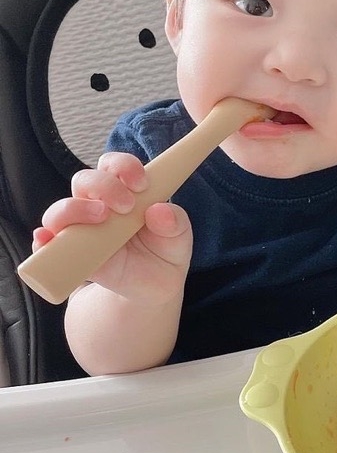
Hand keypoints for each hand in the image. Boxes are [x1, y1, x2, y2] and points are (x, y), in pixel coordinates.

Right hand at [32, 152, 192, 303]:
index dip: (124, 167)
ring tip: (101, 218)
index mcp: (125, 192)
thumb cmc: (164, 253)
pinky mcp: (68, 254)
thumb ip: (174, 223)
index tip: (141, 183)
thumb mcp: (179, 238)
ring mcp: (80, 229)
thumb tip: (159, 211)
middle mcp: (98, 204)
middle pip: (85, 180)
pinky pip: (46, 245)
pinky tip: (47, 240)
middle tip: (126, 205)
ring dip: (74, 209)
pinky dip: (43, 241)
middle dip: (104, 186)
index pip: (114, 165)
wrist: (153, 287)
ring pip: (61, 209)